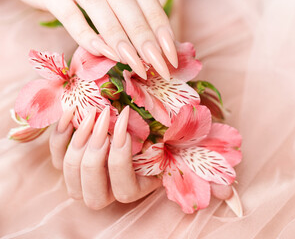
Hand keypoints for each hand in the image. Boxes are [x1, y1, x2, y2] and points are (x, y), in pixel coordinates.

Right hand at [22, 0, 176, 79]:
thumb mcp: (116, 1)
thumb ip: (137, 15)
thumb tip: (165, 44)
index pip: (151, 7)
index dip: (163, 33)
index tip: (171, 59)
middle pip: (133, 15)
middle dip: (149, 45)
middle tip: (161, 71)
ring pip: (106, 18)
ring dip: (124, 45)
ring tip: (138, 68)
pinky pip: (72, 18)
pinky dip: (88, 38)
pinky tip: (103, 54)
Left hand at [50, 107, 233, 209]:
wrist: (139, 110)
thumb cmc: (166, 130)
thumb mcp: (187, 148)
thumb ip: (205, 171)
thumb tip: (230, 195)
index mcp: (135, 188)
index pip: (122, 187)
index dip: (119, 158)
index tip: (125, 119)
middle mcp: (106, 189)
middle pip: (90, 186)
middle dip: (96, 149)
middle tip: (106, 114)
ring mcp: (83, 176)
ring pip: (69, 171)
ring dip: (77, 142)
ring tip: (92, 111)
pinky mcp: (66, 159)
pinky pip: (54, 155)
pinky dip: (59, 134)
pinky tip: (72, 111)